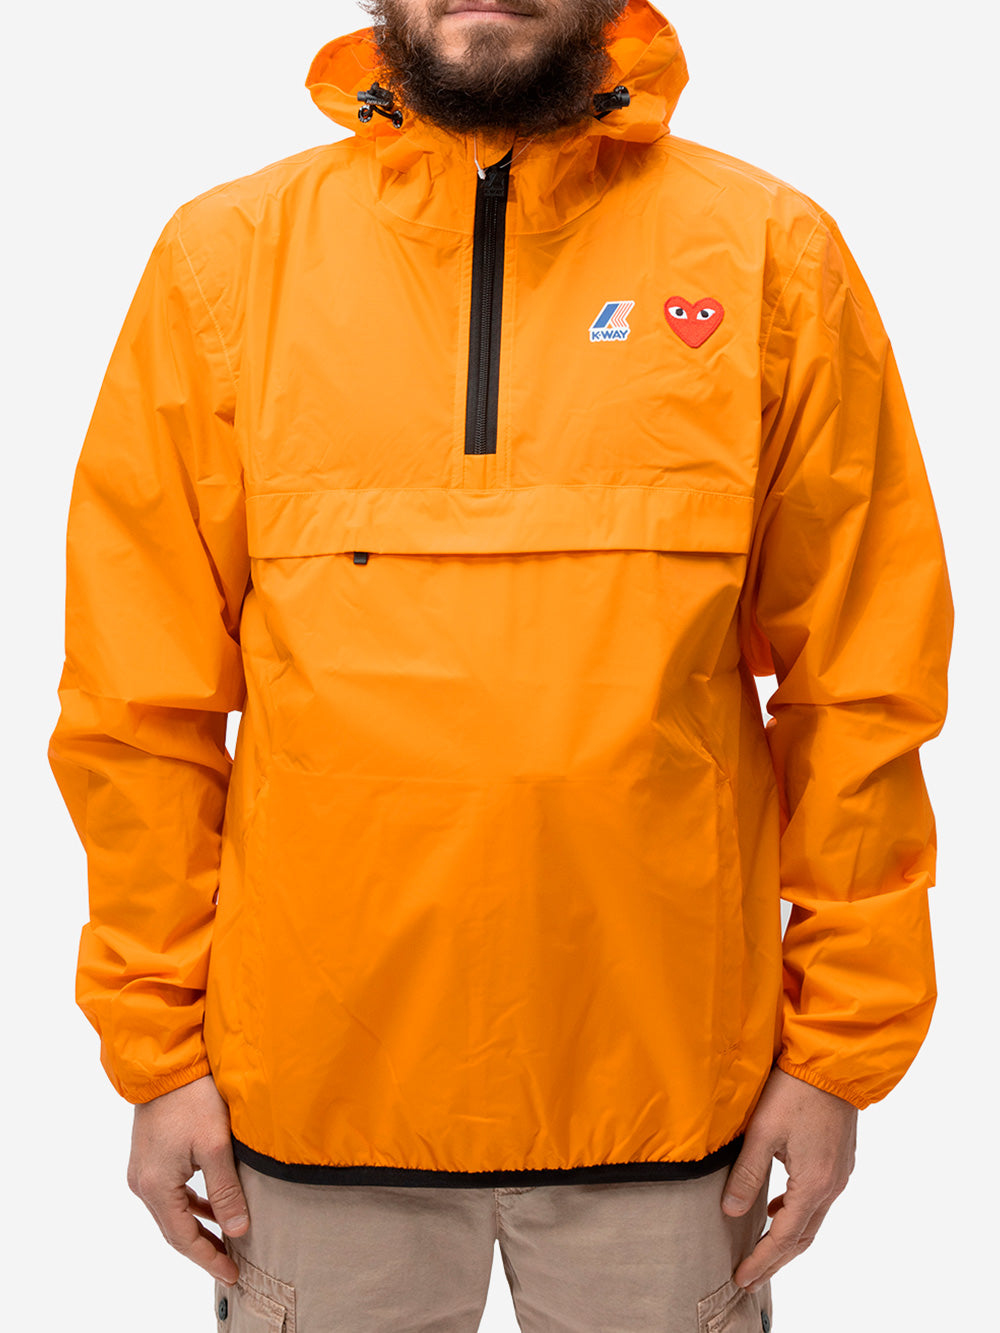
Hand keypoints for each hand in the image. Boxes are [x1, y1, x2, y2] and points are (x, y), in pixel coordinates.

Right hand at [127, 1072, 249, 1286]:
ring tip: (225, 1243)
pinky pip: (170, 1194)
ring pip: (172, 1212)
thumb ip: (226, 1191)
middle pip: (174, 1230)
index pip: (182, 1239)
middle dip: (202, 1250)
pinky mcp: (150, 1157)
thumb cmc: (193, 1098)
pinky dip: (191, 1206)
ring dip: (197, 1228)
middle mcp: (142, 1183)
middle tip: (231, 1266)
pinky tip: (210, 1207)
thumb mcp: (216, 1146)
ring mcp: (143, 1170)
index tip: (232, 1274)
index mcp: (155, 1186)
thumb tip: (238, 1230)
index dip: (208, 1259)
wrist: (167, 1063)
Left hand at [721, 1065, 857, 1291]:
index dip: (762, 1260)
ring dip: (788, 1240)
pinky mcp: (839, 1160)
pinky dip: (798, 1215)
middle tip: (749, 1278)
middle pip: (803, 1238)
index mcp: (814, 1184)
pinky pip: (818, 1200)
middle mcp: (832, 1186)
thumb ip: (747, 1174)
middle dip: (775, 1260)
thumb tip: (730, 1211)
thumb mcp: (763, 1132)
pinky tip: (778, 1209)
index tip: (741, 1278)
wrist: (832, 1062)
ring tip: (761, 1251)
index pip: (785, 1238)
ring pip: (813, 1220)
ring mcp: (839, 1174)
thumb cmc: (794, 1091)